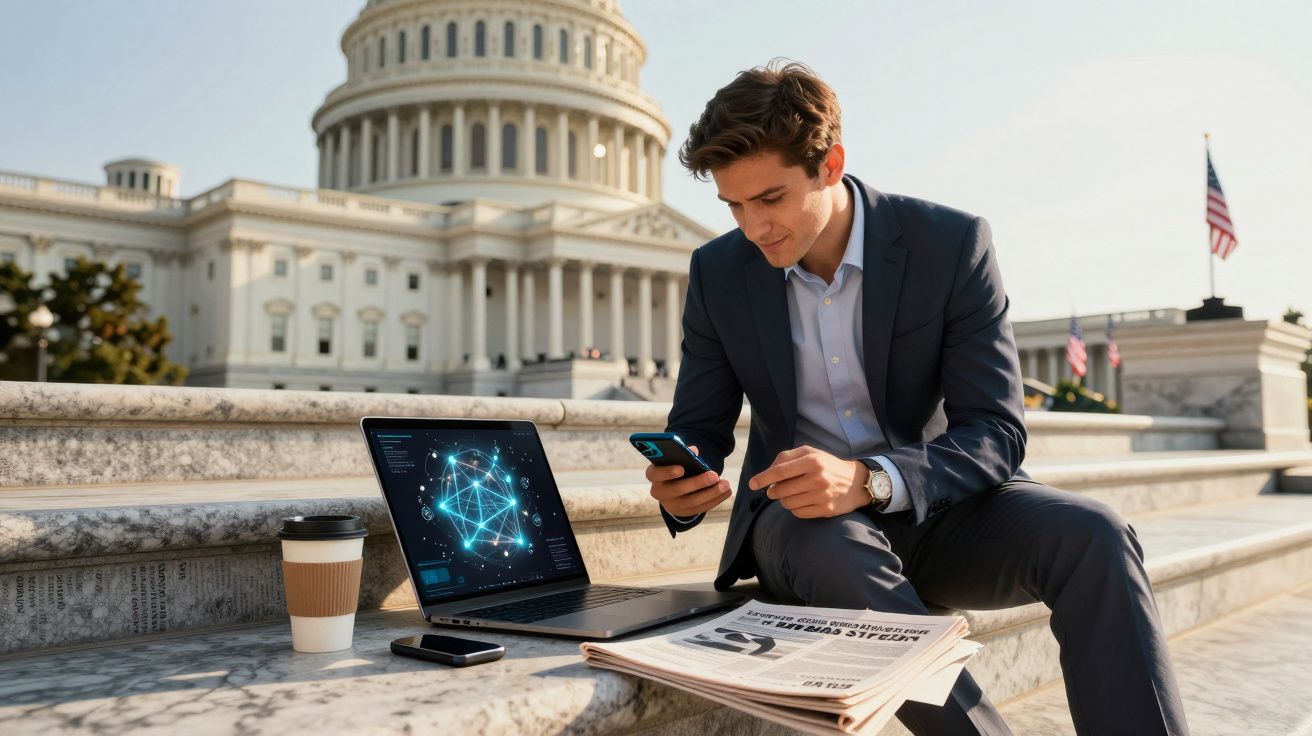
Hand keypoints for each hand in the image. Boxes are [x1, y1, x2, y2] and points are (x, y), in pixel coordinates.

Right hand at [647, 445, 732, 517]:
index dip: (667, 472)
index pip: (656, 474)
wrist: (673, 486)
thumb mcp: (676, 458)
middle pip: (677, 490)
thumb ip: (683, 453)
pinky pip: (700, 508)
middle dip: (697, 483)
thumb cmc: (675, 465)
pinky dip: (715, 500)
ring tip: (725, 484)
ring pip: (692, 502)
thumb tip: (693, 451)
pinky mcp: (683, 513)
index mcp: (654, 475)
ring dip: (711, 493)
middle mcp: (659, 492)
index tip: (682, 468)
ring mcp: (671, 505)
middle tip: (714, 475)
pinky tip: (726, 492)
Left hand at [747, 445, 867, 518]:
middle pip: (780, 491)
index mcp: (812, 461)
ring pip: (787, 504)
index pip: (780, 471)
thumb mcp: (810, 453)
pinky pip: (798, 513)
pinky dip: (796, 509)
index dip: (763, 478)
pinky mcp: (826, 510)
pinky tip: (804, 501)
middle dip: (774, 491)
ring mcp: (822, 496)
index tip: (752, 484)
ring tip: (794, 493)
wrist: (857, 482)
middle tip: (777, 488)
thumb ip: (787, 457)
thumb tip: (767, 472)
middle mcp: (817, 478)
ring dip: (785, 500)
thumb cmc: (827, 465)